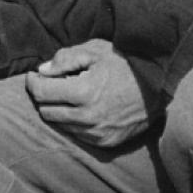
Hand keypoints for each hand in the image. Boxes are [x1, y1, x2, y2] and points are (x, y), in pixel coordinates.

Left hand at [26, 39, 151, 148]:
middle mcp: (87, 117)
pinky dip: (74, 122)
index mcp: (83, 92)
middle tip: (51, 83)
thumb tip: (42, 71)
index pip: (41, 92)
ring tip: (69, 94)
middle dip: (44, 96)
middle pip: (46, 111)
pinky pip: (77, 135)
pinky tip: (83, 107)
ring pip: (60, 125)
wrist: (159, 86)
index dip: (33, 82)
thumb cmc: (126, 63)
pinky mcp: (106, 142)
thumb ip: (65, 58)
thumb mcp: (96, 50)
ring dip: (58, 110)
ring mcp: (97, 133)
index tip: (34, 75)